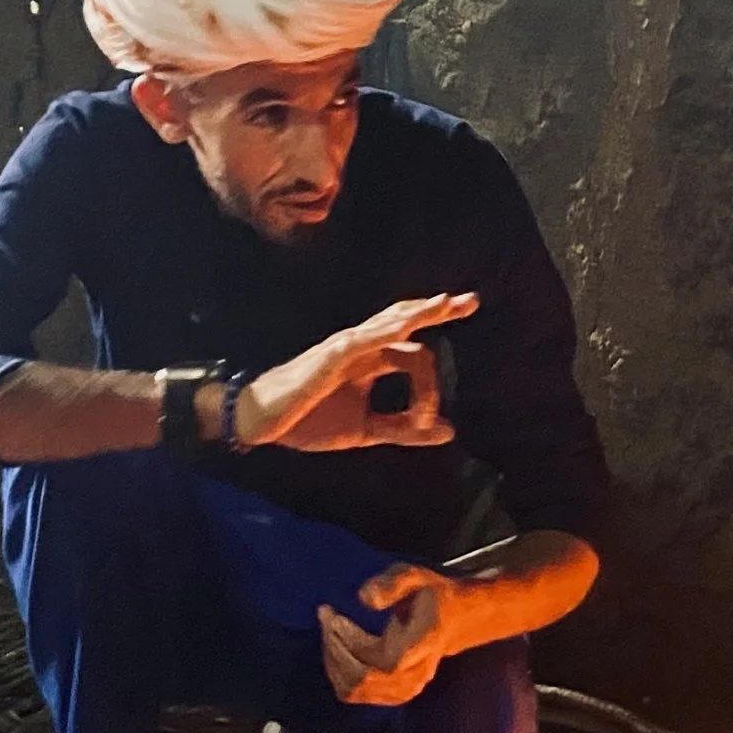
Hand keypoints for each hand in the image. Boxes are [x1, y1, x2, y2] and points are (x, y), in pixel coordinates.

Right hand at [238, 293, 479, 454]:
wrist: (262, 422)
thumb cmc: (307, 421)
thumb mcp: (365, 429)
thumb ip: (404, 428)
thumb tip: (449, 431)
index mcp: (370, 362)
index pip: (413, 351)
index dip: (432, 386)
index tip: (429, 422)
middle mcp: (360, 347)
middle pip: (404, 319)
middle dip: (437, 310)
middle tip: (470, 301)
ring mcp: (345, 348)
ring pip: (388, 324)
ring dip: (419, 314)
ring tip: (447, 304)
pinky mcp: (329, 357)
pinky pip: (361, 340)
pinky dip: (384, 331)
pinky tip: (405, 326)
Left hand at [319, 563, 451, 704]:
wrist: (454, 621)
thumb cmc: (431, 595)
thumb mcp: (414, 577)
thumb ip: (391, 584)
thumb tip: (364, 599)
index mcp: (424, 643)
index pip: (384, 659)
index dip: (352, 643)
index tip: (335, 616)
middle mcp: (415, 673)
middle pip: (363, 678)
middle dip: (335, 649)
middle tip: (326, 619)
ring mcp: (405, 689)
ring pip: (353, 690)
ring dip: (333, 661)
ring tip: (329, 631)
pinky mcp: (393, 696)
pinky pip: (354, 694)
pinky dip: (337, 672)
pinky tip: (336, 648)